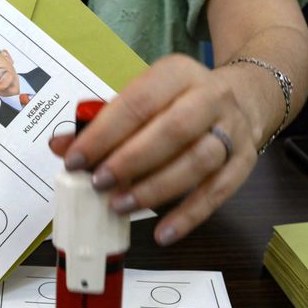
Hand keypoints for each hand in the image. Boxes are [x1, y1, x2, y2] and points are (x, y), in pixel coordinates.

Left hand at [49, 54, 257, 245]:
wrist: (245, 98)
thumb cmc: (179, 102)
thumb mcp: (143, 99)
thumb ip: (102, 123)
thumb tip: (61, 146)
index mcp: (177, 73)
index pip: (137, 102)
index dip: (104, 133)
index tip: (74, 159)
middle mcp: (210, 97)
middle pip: (172, 130)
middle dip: (130, 160)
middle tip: (98, 183)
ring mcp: (232, 130)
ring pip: (198, 161)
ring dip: (156, 188)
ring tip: (121, 206)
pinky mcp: (244, 162)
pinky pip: (218, 192)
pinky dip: (189, 216)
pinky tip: (162, 233)